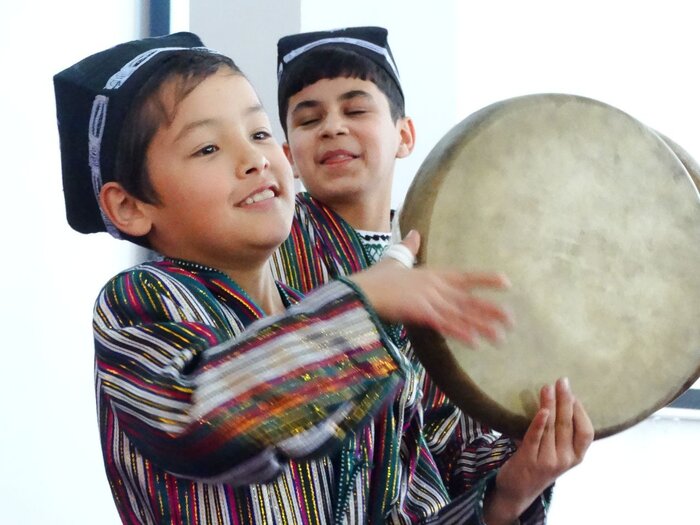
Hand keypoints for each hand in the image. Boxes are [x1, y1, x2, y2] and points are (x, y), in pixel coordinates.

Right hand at [349, 230, 512, 346]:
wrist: (361, 289)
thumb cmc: (375, 278)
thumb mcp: (394, 260)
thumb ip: (408, 249)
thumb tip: (414, 232)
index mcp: (433, 274)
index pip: (465, 276)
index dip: (486, 279)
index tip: (507, 283)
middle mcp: (436, 286)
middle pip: (469, 300)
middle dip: (490, 310)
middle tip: (512, 321)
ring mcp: (430, 299)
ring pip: (462, 315)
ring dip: (482, 327)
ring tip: (501, 337)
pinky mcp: (421, 313)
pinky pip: (445, 325)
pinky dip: (461, 333)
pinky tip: (475, 342)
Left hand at [484, 378, 593, 524]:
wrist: (518, 489)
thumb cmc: (539, 462)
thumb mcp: (557, 450)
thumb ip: (561, 431)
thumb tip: (560, 396)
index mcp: (576, 456)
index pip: (586, 432)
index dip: (580, 411)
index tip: (573, 393)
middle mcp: (565, 460)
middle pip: (568, 425)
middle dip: (565, 401)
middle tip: (562, 381)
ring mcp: (548, 461)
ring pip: (552, 428)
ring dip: (550, 404)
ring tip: (547, 387)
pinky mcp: (529, 459)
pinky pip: (535, 438)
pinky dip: (539, 423)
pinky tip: (542, 410)